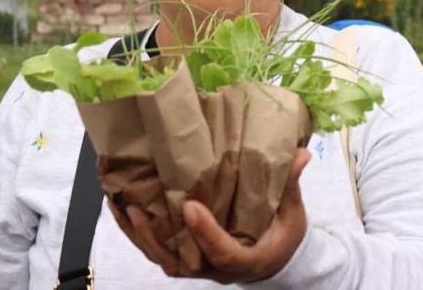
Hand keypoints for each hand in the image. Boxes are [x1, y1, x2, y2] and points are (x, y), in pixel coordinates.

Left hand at [108, 148, 311, 283]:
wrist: (274, 260)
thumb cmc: (282, 235)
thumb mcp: (292, 214)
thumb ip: (290, 186)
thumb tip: (302, 153)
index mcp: (248, 259)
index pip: (224, 254)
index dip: (206, 234)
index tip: (190, 207)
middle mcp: (218, 269)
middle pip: (182, 263)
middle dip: (156, 238)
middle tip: (137, 207)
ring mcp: (199, 267)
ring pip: (163, 259)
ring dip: (139, 235)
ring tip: (120, 206)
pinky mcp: (186, 259)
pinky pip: (158, 252)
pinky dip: (136, 234)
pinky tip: (120, 209)